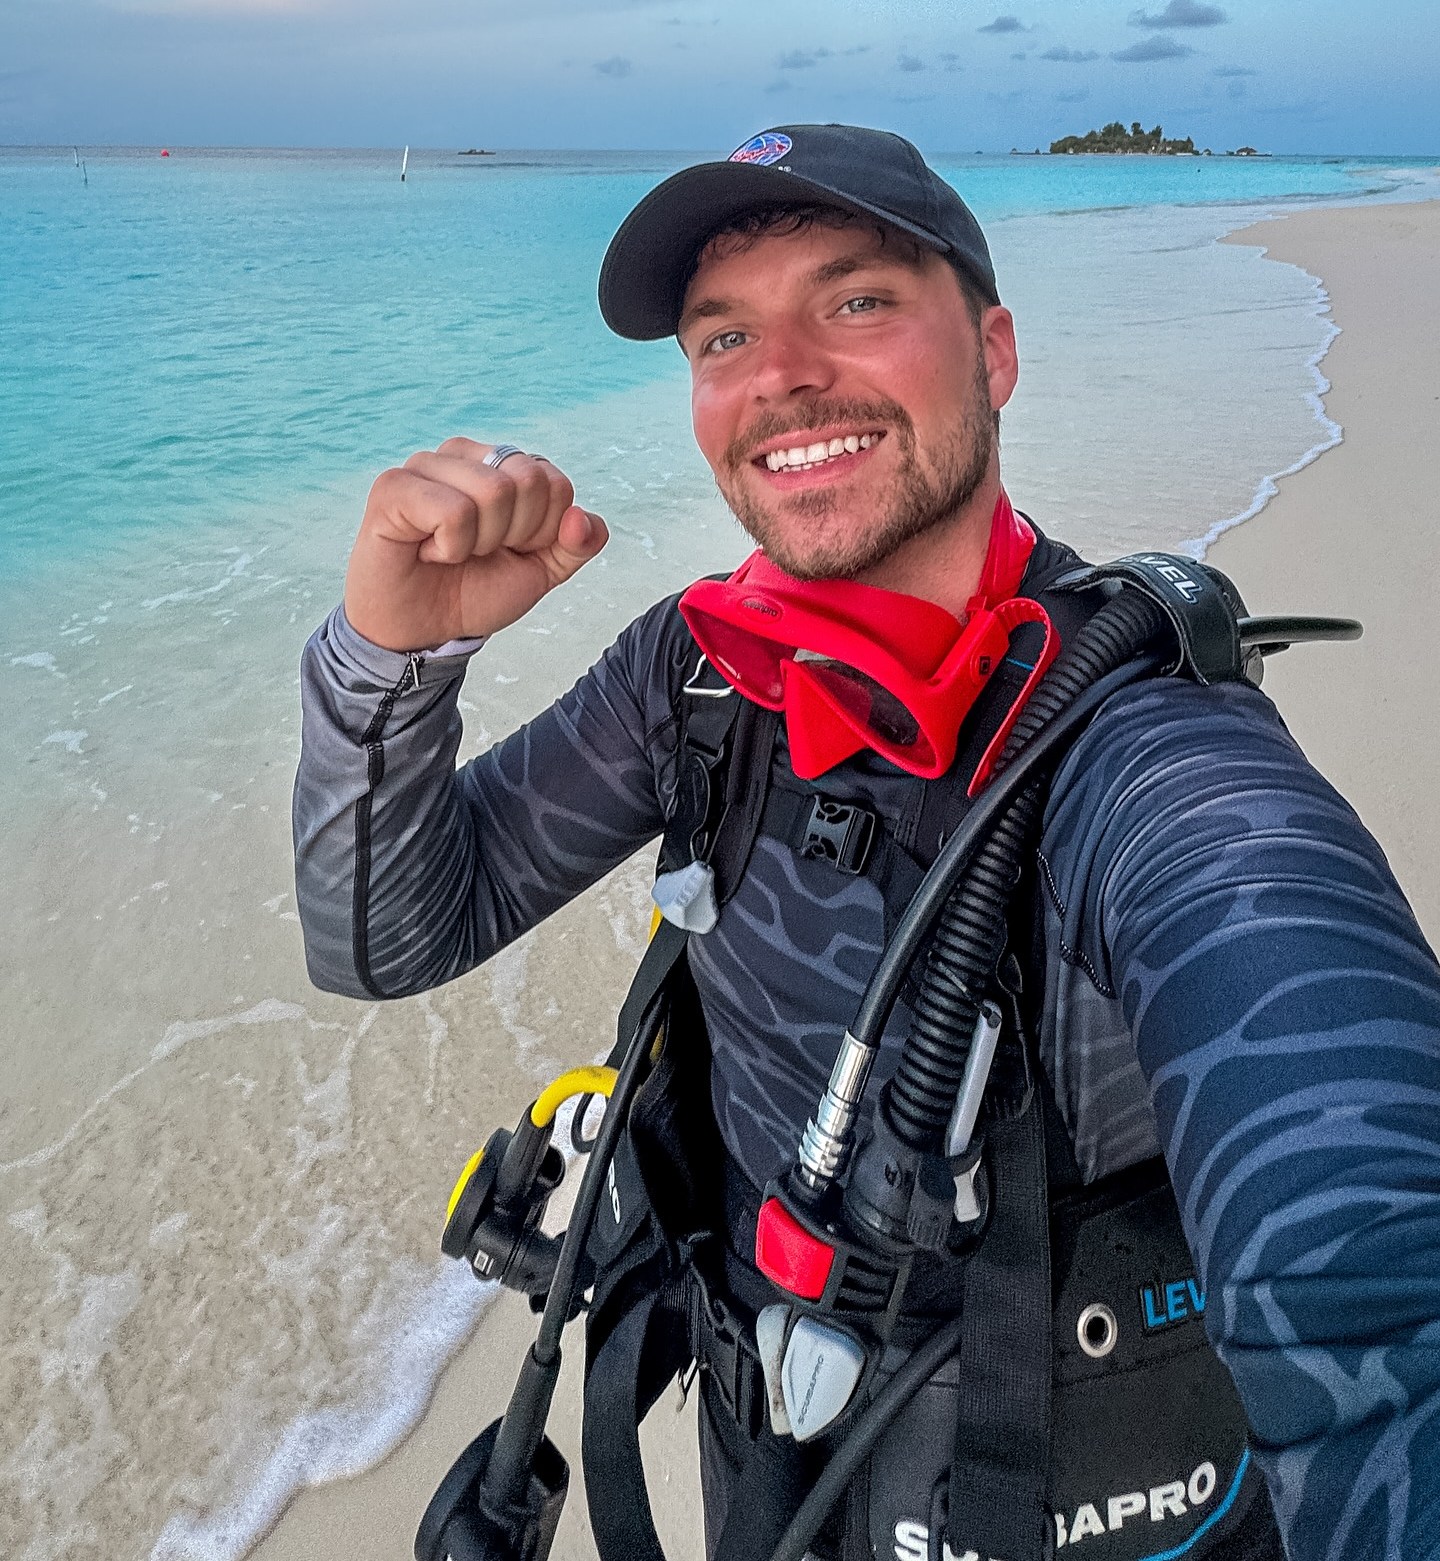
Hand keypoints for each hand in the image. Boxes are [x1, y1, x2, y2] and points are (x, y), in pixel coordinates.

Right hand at [343, 438, 608, 650]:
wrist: (422, 630)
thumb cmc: (474, 591)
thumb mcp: (540, 572)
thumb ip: (576, 546)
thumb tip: (583, 519)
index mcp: (500, 465)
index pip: (554, 481)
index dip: (543, 531)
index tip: (509, 550)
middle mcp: (464, 455)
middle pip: (528, 480)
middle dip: (514, 535)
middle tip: (478, 553)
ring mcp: (426, 465)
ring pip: (493, 491)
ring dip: (480, 543)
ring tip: (451, 552)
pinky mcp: (393, 487)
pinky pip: (453, 511)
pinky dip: (450, 547)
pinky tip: (428, 552)